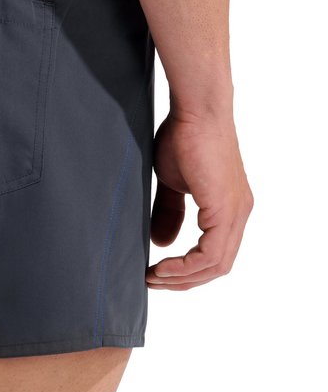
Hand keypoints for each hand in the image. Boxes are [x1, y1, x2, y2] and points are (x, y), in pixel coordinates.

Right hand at [146, 108, 253, 289]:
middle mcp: (239, 213)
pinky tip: (163, 265)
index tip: (157, 272)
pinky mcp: (225, 209)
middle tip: (152, 281)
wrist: (196, 110)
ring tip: (153, 277)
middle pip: (217, 266)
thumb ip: (169, 212)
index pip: (214, 253)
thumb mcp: (172, 182)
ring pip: (216, 265)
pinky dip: (186, 266)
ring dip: (182, 277)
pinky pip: (210, 254)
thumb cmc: (184, 136)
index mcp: (228, 207)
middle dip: (183, 280)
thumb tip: (162, 243)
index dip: (187, 269)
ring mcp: (235, 212)